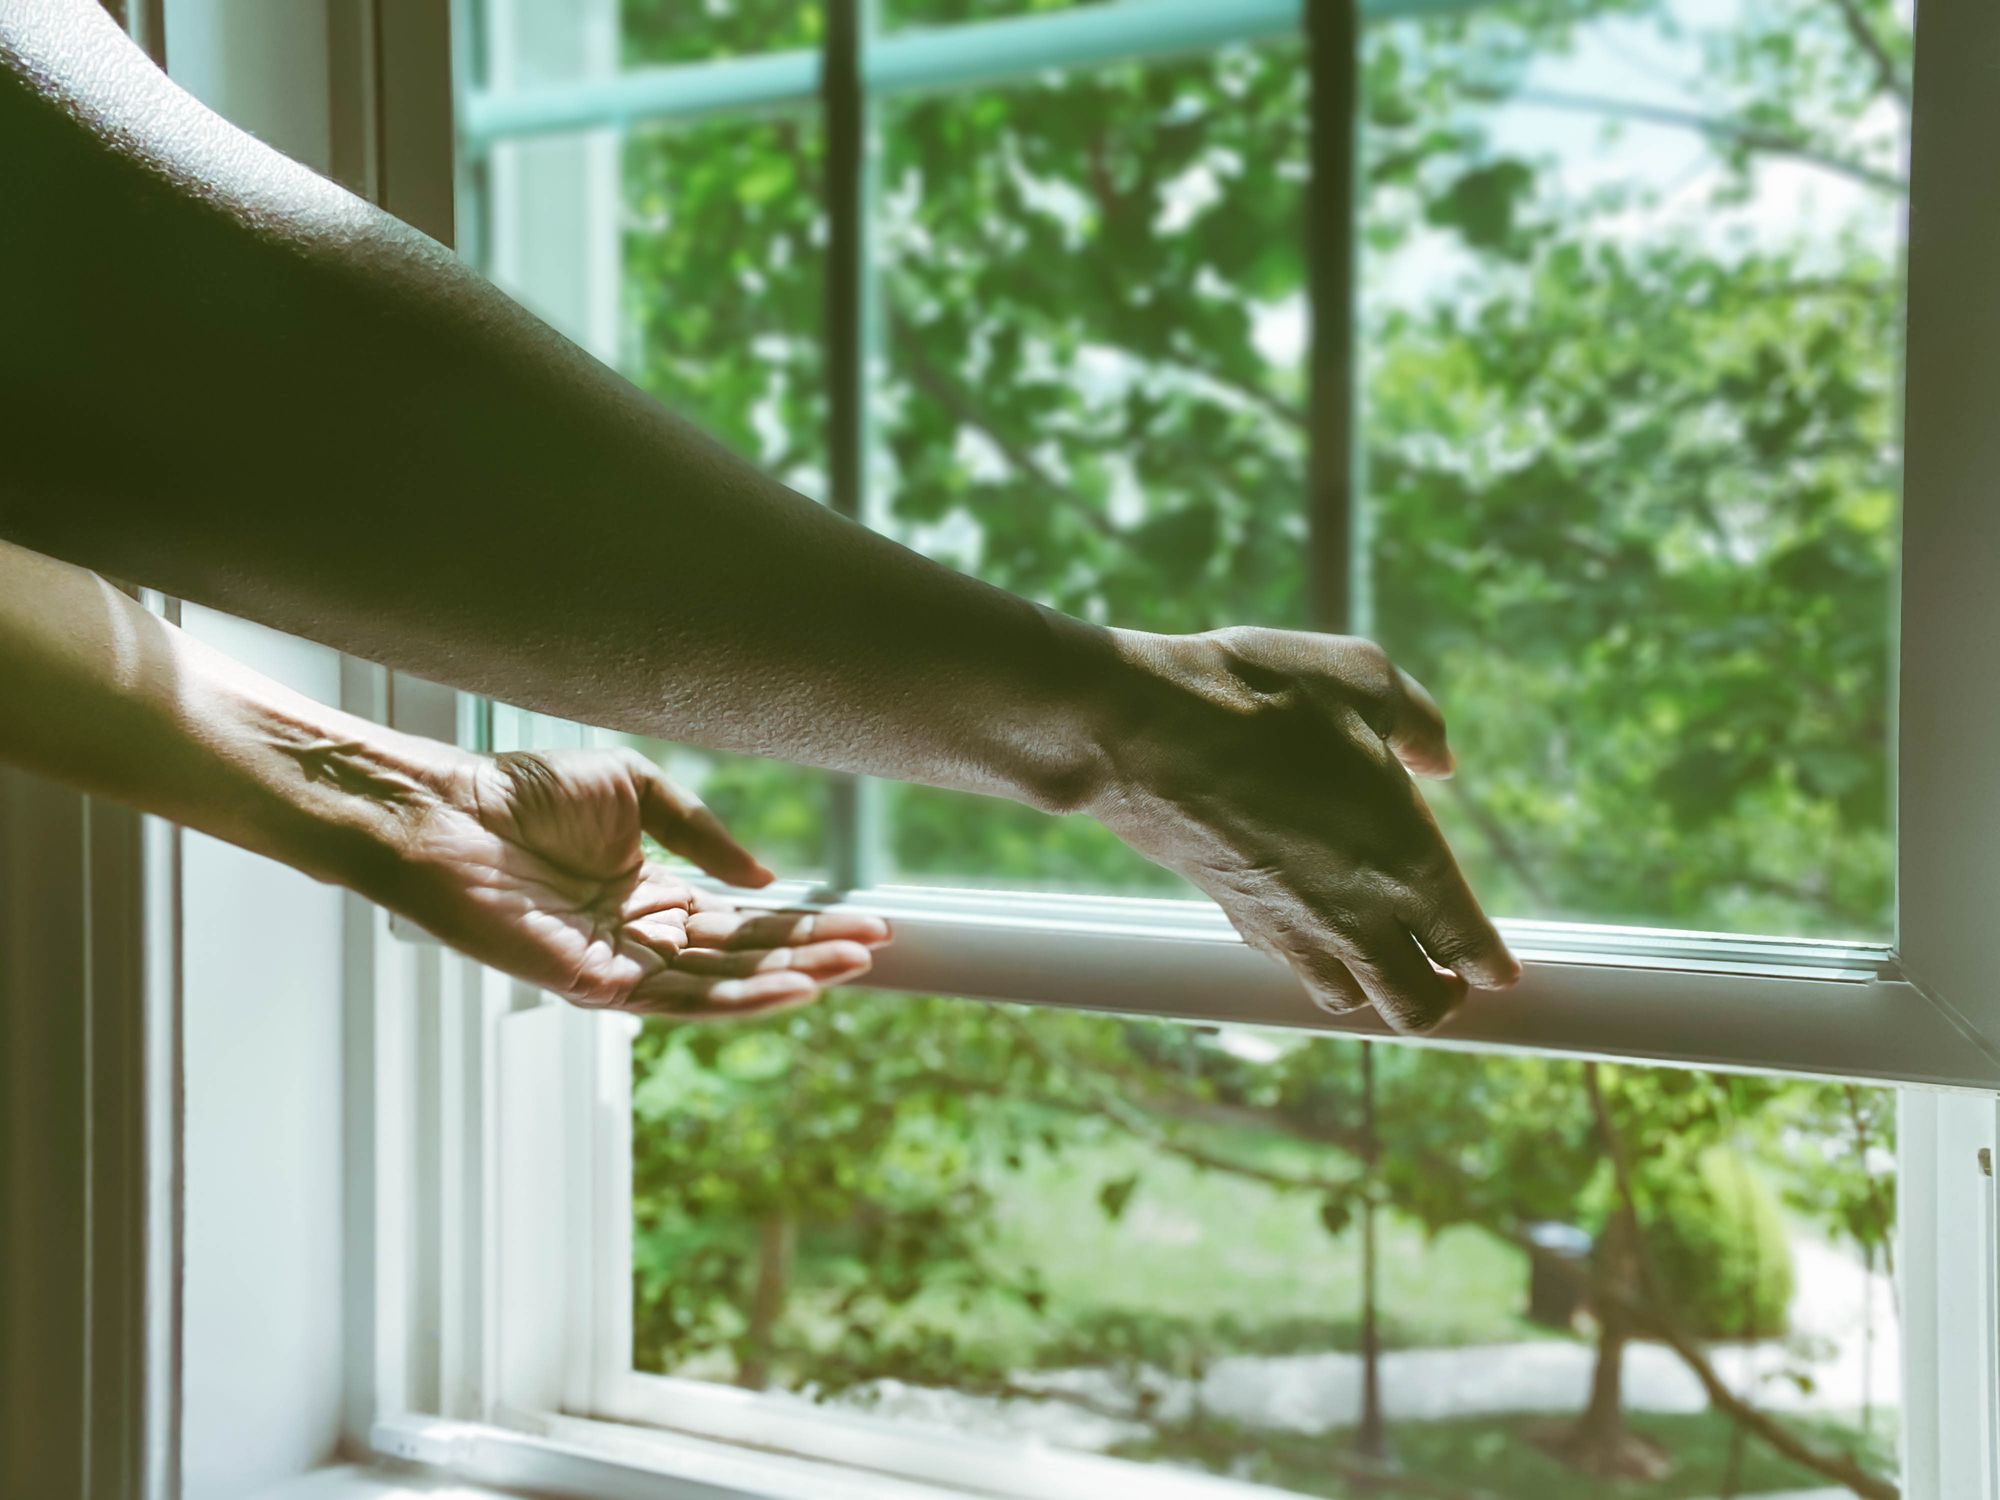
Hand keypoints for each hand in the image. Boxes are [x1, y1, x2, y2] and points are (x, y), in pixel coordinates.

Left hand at [383, 746, 888, 1019]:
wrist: (448, 811)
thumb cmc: (525, 793)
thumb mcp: (636, 790)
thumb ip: (701, 834)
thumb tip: (766, 879)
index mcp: (653, 894)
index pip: (745, 919)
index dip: (805, 922)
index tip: (866, 922)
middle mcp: (642, 938)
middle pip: (744, 956)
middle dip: (812, 953)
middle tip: (875, 948)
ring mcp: (620, 965)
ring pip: (721, 985)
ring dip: (790, 978)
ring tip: (851, 966)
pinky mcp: (593, 984)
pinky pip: (677, 999)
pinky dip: (739, 995)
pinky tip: (789, 983)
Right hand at [1096, 626, 1517, 1033]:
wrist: (1143, 730)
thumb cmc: (1257, 696)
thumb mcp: (1360, 676)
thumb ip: (1417, 721)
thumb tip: (1439, 758)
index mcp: (1406, 859)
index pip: (1467, 946)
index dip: (1490, 965)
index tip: (1498, 970)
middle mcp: (1355, 912)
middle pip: (1415, 1006)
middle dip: (1441, 1000)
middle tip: (1448, 979)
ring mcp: (1291, 926)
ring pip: (1350, 1001)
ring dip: (1375, 993)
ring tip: (1383, 965)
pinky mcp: (1238, 920)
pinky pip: (1290, 969)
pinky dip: (1313, 965)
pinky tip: (1311, 929)